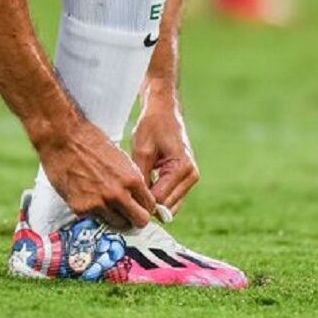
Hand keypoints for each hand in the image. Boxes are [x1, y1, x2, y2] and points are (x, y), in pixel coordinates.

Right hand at [38, 118, 155, 230]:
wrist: (62, 137)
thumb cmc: (88, 140)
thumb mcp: (118, 157)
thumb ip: (129, 178)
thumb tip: (135, 194)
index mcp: (131, 179)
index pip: (149, 206)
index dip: (144, 206)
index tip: (139, 206)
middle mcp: (117, 195)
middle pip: (139, 221)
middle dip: (135, 217)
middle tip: (127, 211)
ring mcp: (99, 204)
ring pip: (118, 224)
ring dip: (114, 216)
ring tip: (105, 202)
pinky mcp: (81, 209)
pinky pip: (95, 218)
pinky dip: (93, 211)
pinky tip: (87, 196)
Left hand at [130, 96, 198, 213]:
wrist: (163, 110)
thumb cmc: (152, 125)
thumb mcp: (142, 151)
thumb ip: (142, 178)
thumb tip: (139, 203)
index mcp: (183, 168)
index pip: (161, 200)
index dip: (142, 201)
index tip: (126, 197)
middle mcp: (191, 176)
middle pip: (168, 207)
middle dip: (148, 203)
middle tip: (128, 194)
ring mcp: (190, 178)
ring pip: (170, 206)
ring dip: (153, 201)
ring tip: (135, 188)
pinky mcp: (185, 178)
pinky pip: (171, 197)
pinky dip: (157, 195)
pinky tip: (143, 184)